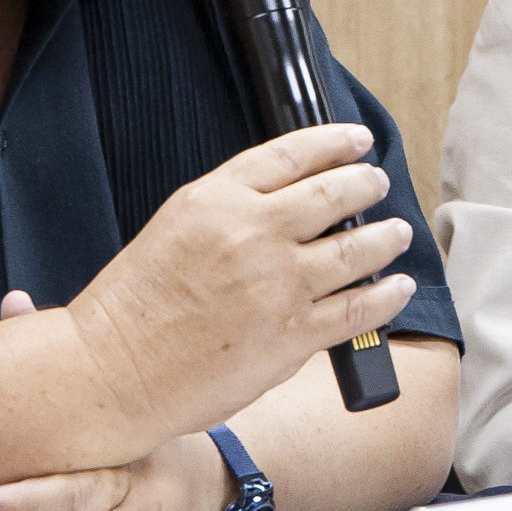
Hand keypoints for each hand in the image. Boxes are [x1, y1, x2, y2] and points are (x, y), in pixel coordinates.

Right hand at [64, 123, 415, 444]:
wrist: (114, 370)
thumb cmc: (133, 307)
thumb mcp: (175, 228)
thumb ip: (230, 211)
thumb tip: (287, 208)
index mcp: (216, 199)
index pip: (291, 154)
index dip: (333, 142)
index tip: (356, 140)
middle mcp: (252, 233)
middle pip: (332, 193)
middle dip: (365, 183)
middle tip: (377, 183)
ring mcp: (277, 285)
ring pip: (355, 249)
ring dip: (385, 236)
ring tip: (397, 231)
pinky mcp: (292, 335)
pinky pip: (357, 309)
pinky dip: (386, 295)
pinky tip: (397, 286)